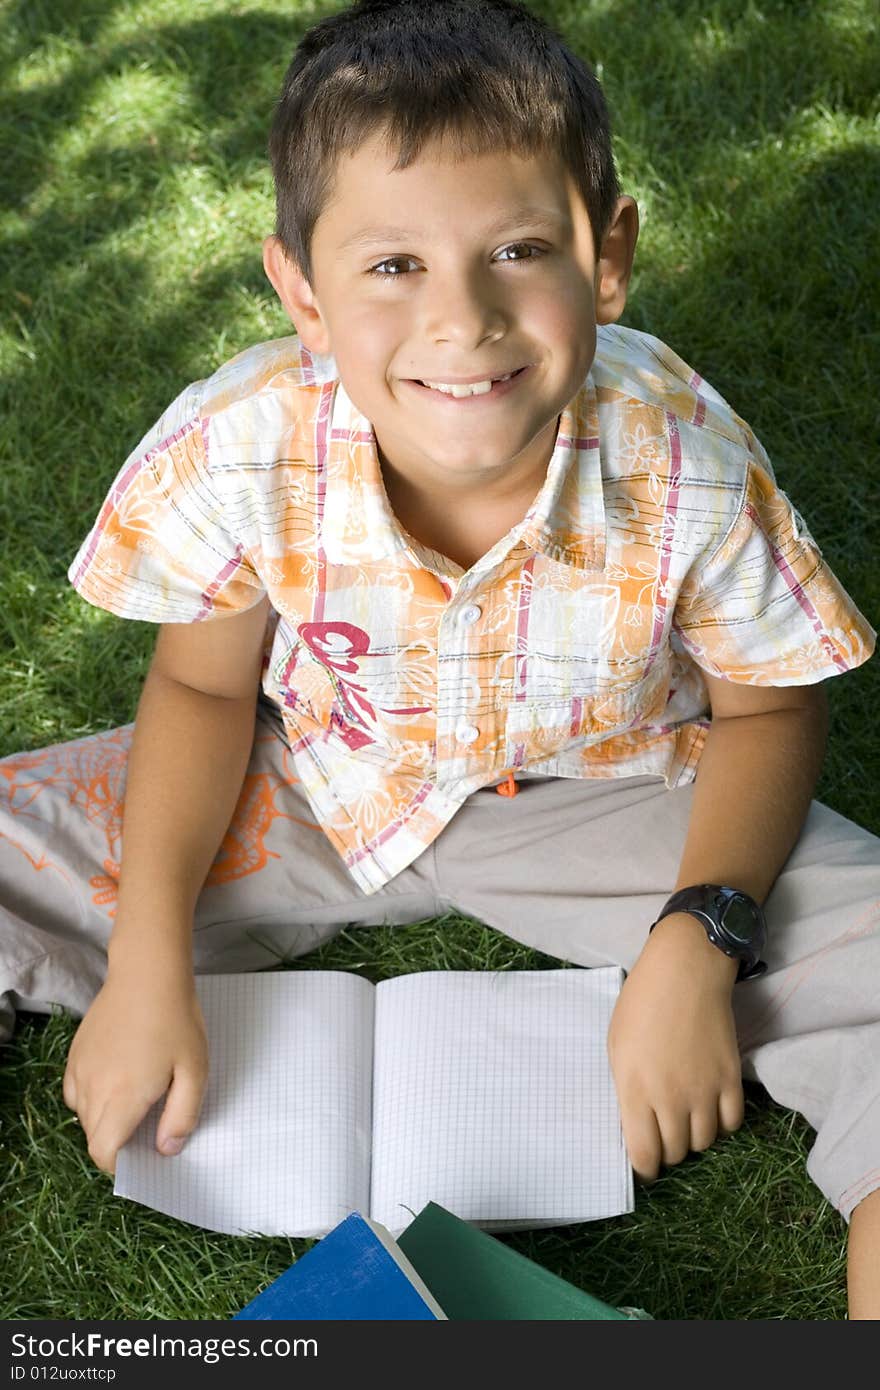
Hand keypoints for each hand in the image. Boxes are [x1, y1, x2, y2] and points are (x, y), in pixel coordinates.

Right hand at [63, 959, 207, 1175]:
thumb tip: (166, 1150)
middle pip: (94, 1136)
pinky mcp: (76, 1053)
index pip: (103, 1153)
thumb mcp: (195, 1071)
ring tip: (136, 1099)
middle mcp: (93, 1089)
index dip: (120, 1166)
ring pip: (83, 1114)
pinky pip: (74, 1091)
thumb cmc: (176, 1020)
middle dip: (117, 1142)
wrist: (148, 973)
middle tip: (148, 1126)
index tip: (141, 1158)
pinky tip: (115, 1081)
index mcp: (122, 1099)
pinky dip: (90, 1098)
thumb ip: (181, 1116)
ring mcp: (80, 1069)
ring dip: (105, 1119)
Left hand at [607, 913, 743, 1180]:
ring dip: (693, 1137)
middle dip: (666, 1150)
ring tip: (685, 1118)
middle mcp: (671, 1099)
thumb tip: (635, 1124)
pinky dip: (720, 1123)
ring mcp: (704, 1091)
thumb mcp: (617, 1048)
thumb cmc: (641, 1004)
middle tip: (662, 1133)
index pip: (645, 1156)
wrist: (684, 972)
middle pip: (675, 1152)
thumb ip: (626, 1090)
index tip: (644, 1163)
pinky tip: (710, 1109)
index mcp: (635, 1091)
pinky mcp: (730, 1080)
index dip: (645, 1167)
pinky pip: (731, 1124)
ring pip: (704, 1142)